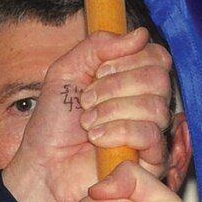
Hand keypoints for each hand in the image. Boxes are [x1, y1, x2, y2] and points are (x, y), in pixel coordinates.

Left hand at [1, 26, 175, 201]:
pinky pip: (152, 135)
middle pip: (159, 77)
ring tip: (87, 123)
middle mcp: (146, 105)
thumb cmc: (53, 126)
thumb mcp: (67, 71)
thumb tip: (139, 34)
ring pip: (156, 106)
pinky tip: (97, 139)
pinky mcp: (150, 162)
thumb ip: (98, 45)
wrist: (43, 167)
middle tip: (86, 101)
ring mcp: (150, 133)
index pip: (156, 56)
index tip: (97, 72)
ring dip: (112, 110)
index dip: (127, 59)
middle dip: (116, 85)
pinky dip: (120, 131)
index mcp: (131, 81)